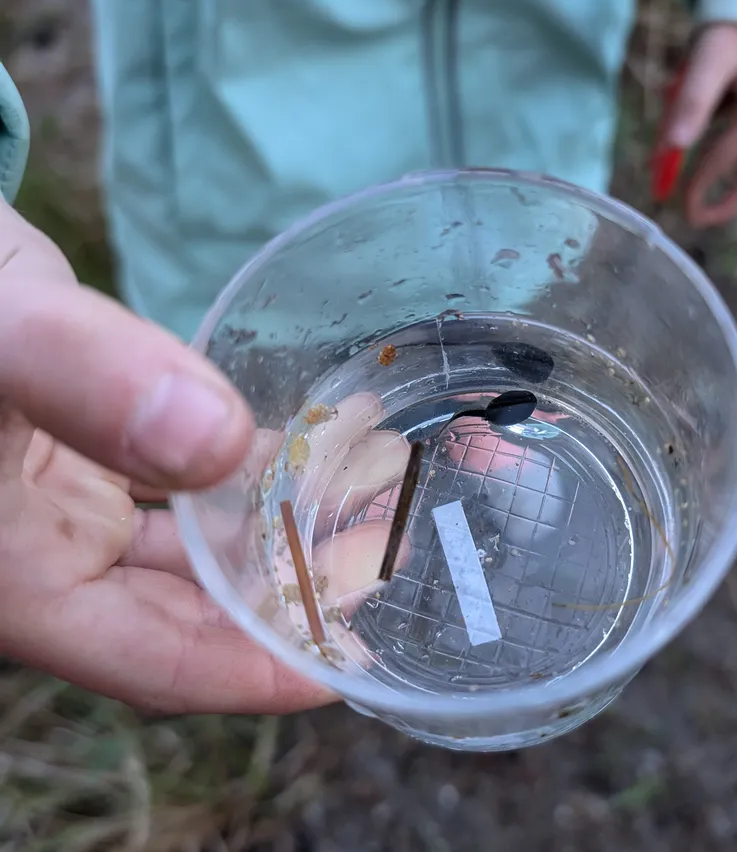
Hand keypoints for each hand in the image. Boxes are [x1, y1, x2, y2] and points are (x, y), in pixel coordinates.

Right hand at [0, 199, 405, 713]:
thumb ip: (81, 376)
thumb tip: (218, 440)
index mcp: (24, 577)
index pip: (164, 663)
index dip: (264, 671)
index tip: (357, 661)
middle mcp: (52, 554)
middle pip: (196, 607)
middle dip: (296, 589)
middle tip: (390, 550)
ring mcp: (73, 501)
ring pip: (198, 538)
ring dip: (283, 520)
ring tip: (375, 482)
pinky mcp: (92, 445)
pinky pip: (186, 472)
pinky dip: (249, 461)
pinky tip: (311, 437)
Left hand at [664, 23, 736, 226]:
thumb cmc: (728, 37)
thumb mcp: (708, 60)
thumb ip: (693, 102)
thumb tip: (674, 147)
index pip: (726, 161)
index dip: (699, 186)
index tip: (676, 206)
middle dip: (724, 206)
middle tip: (693, 220)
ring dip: (720, 191)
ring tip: (692, 204)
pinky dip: (717, 170)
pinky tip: (689, 168)